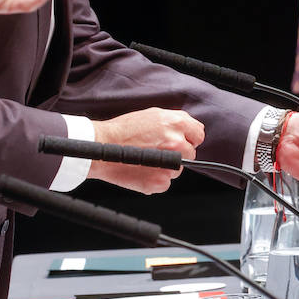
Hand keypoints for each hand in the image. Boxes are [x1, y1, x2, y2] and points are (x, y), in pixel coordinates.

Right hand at [89, 107, 204, 192]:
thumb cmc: (122, 131)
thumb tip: (187, 131)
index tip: (182, 142)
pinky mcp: (160, 182)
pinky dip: (155, 180)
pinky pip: (165, 183)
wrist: (100, 146)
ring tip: (145, 160)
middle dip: (178, 154)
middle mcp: (176, 143)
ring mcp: (169, 164)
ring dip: (165, 168)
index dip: (189, 138)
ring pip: (177, 170)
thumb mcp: (152, 115)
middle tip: (157, 152)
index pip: (198, 134)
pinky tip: (142, 170)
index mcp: (176, 123)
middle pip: (190, 154)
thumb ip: (174, 123)